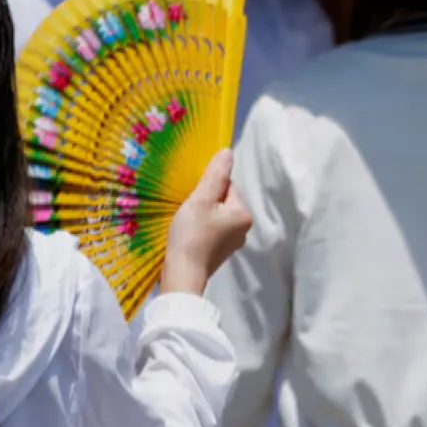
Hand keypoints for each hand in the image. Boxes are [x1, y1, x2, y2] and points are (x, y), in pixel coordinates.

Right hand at [161, 149, 252, 295]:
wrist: (182, 275)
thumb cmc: (192, 234)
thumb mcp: (201, 199)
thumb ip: (215, 174)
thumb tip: (228, 152)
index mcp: (244, 213)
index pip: (228, 186)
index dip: (208, 188)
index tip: (194, 198)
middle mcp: (244, 228)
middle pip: (222, 200)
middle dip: (205, 201)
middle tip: (188, 210)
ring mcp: (233, 243)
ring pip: (216, 215)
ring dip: (201, 214)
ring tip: (186, 222)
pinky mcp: (220, 253)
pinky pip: (212, 230)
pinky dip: (200, 228)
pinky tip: (188, 234)